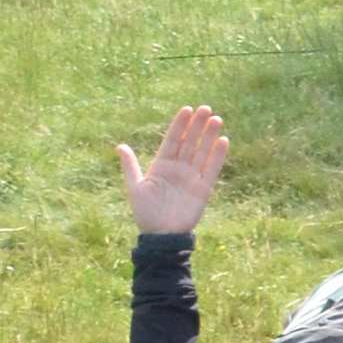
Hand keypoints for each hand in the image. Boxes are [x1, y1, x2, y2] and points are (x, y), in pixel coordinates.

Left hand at [117, 105, 226, 233]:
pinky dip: (218, 155)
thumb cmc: (145, 212)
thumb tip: (120, 146)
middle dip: (197, 125)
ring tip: (216, 119)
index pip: (172, 140)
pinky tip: (223, 141)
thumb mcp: (135, 187)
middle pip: (190, 142)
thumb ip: (130, 166)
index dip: (179, 125)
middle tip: (205, 108)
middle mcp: (178, 168)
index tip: (187, 110)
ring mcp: (192, 177)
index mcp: (161, 166)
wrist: (161, 234)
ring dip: (209, 136)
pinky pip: (212, 168)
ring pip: (202, 151)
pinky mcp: (204, 188)